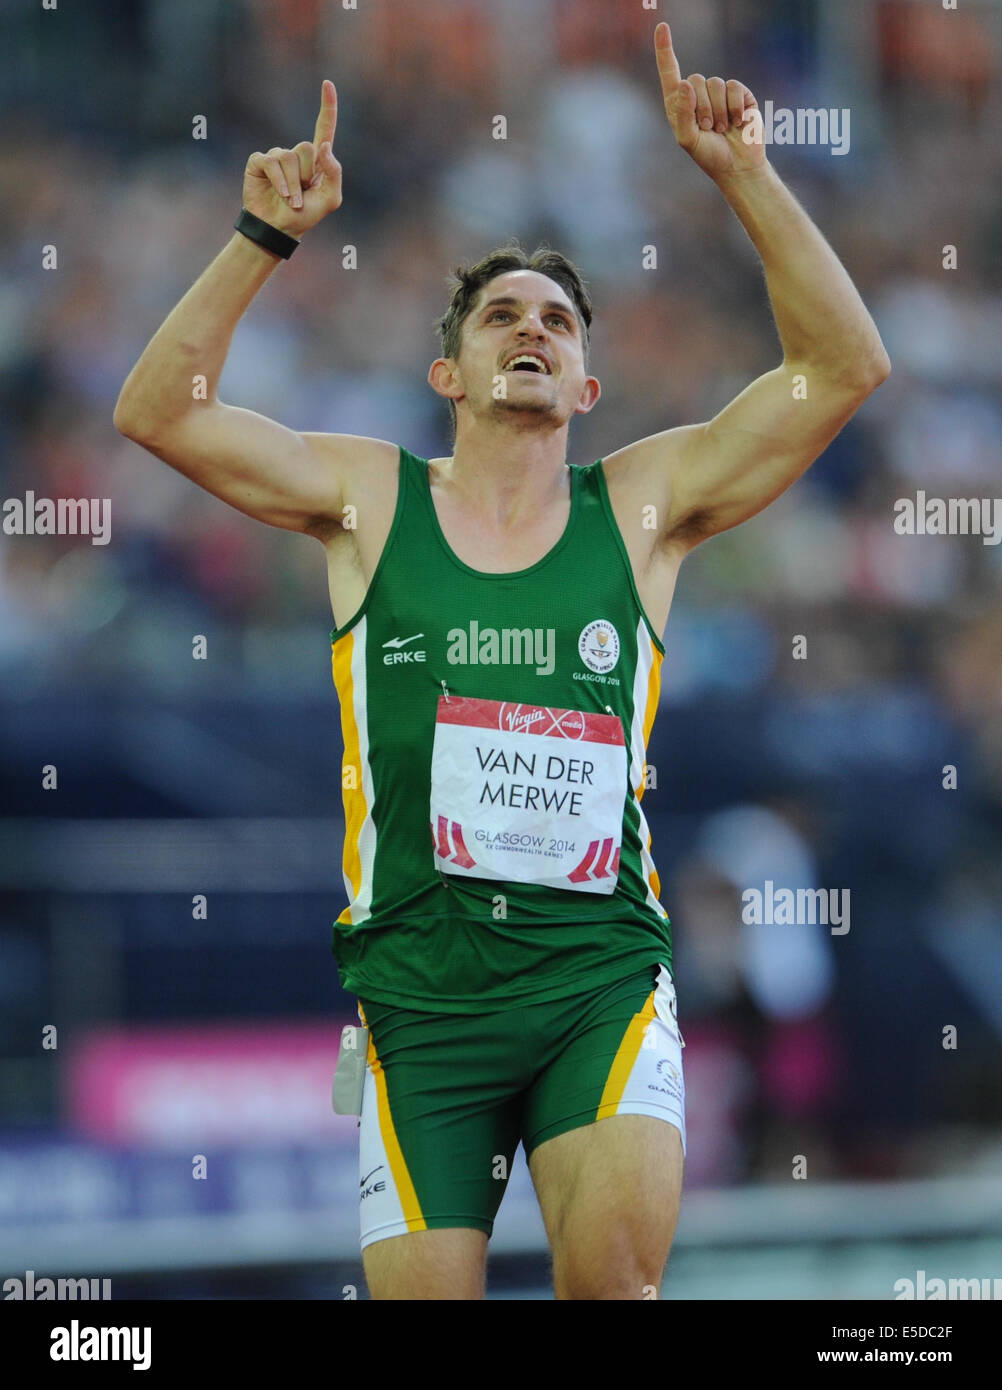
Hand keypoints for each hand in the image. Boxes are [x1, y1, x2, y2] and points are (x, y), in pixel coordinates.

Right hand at [242, 80, 342, 236]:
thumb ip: (334, 172)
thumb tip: (324, 146)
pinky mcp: (259, 162)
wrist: (279, 229)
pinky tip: (279, 193)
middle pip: (306, 147)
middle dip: (307, 174)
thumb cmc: (306, 216)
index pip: (324, 128)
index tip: (327, 83)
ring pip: (289, 158)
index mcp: (317, 160)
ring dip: (293, 185)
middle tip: (302, 194)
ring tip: (291, 199)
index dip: (328, 106)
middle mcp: (296, 154)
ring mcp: (277, 157)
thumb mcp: (330, 199)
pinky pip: (271, 163)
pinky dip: (278, 181)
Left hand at [654, 22, 762, 180]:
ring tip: (722, 129)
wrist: (738, 166)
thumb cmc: (709, 155)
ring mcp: (719, 93)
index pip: (670, 72)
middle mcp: (698, 95)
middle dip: (701, 107)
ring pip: (715, 84)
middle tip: (709, 128)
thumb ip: (682, 114)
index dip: (665, 50)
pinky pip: (733, 88)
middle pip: (695, 79)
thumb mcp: (688, 140)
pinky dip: (734, 108)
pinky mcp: (739, 94)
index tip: (662, 27)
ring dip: (719, 111)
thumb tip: (685, 84)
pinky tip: (738, 122)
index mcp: (680, 104)